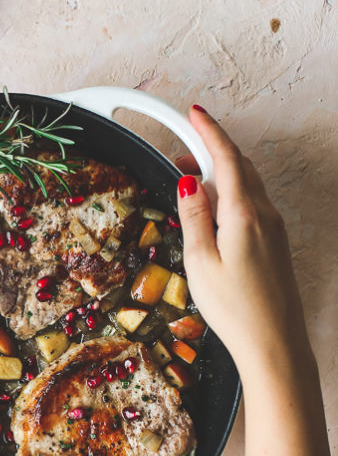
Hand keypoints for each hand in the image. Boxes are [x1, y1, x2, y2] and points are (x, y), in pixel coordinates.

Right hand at [175, 106, 311, 378]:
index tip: (194, 112)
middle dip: (210, 150)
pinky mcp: (275, 244)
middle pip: (239, 166)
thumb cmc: (236, 310)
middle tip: (180, 149)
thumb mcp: (200, 262)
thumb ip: (193, 217)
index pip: (226, 157)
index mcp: (244, 213)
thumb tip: (188, 182)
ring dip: (221, 173)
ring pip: (248, 184)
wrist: (274, 343)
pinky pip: (253, 204)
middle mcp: (264, 215)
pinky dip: (232, 194)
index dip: (208, 130)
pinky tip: (214, 212)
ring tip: (192, 182)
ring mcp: (274, 229)